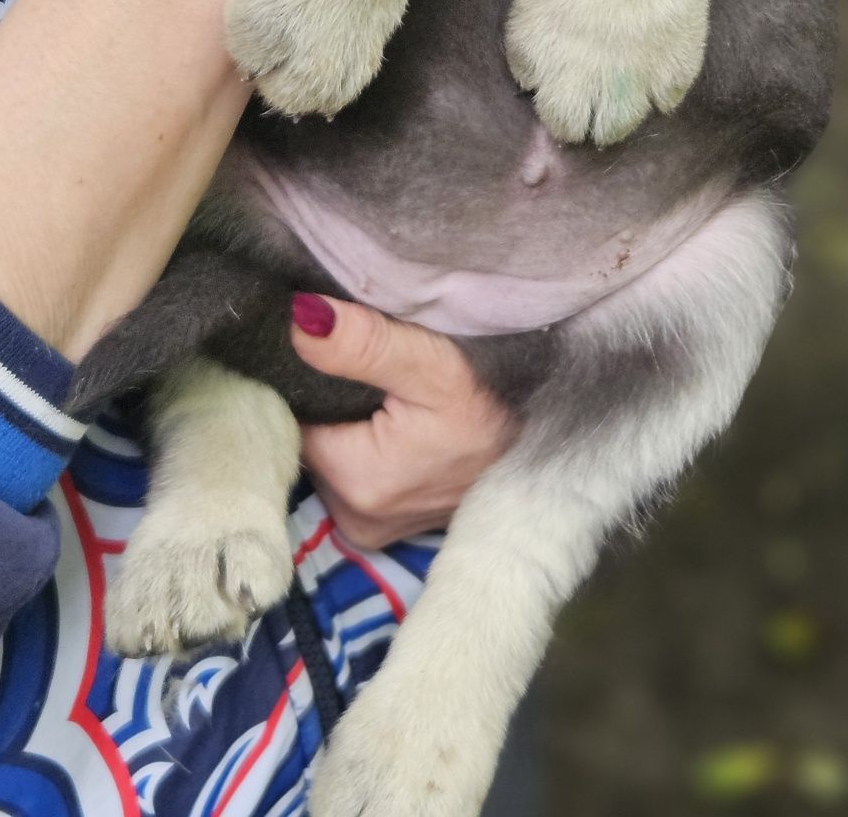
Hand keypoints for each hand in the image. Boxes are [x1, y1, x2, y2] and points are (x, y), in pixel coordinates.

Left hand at [291, 295, 514, 548]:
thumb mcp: (434, 366)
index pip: (291, 419)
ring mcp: (374, 529)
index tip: (329, 350)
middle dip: (326, 402)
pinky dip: (366, 445)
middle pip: (309, 440)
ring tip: (378, 388)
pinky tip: (390, 418)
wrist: (556, 446)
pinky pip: (355, 474)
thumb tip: (300, 318)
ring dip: (346, 423)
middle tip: (362, 366)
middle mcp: (354, 520)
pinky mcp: (392, 526)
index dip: (305, 380)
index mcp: (353, 484)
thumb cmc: (497, 404)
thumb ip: (365, 343)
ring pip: (332, 456)